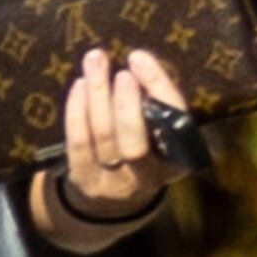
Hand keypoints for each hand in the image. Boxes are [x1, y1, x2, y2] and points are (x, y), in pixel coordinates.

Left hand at [56, 45, 186, 218]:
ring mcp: (115, 181)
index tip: (140, 58)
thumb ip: (156, 105)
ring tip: (94, 63)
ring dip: (98, 95)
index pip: (176, 122)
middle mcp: (150, 175)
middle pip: (135, 139)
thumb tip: (140, 61)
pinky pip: (79, 142)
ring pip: (104, 136)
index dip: (159, 88)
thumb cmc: (141, 149)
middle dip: (125, 102)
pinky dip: (77, 111)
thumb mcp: (159, 134)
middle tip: (119, 70)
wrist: (114, 198)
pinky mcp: (86, 180)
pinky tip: (79, 86)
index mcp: (179, 159)